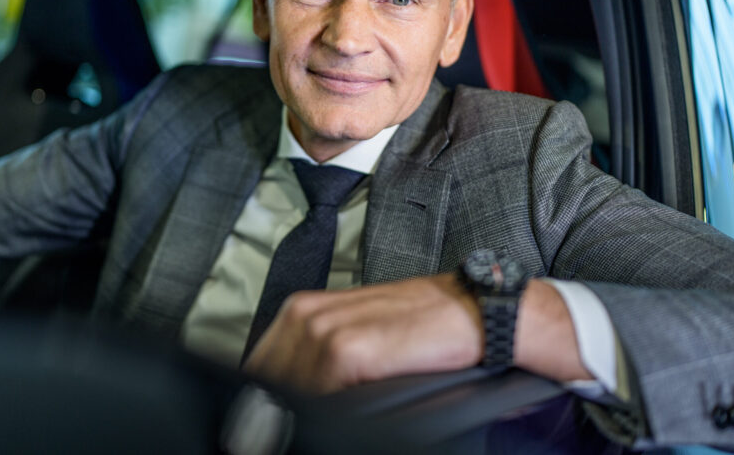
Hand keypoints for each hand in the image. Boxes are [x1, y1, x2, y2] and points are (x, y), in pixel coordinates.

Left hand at [242, 275, 592, 393]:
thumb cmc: (424, 332)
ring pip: (285, 387)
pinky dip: (319, 410)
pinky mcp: (348, 349)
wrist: (475, 315)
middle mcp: (306, 315)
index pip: (259, 365)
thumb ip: (319, 363)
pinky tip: (337, 416)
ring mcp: (324, 329)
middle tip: (291, 422)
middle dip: (277, 403)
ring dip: (296, 409)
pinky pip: (313, 393)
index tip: (272, 415)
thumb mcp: (360, 340)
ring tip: (317, 420)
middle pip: (265, 377)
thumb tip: (292, 404)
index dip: (265, 395)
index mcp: (304, 311)